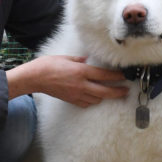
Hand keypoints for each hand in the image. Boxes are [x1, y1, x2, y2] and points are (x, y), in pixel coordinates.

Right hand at [6, 55, 127, 106]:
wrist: (35, 78)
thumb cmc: (48, 65)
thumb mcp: (66, 58)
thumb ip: (79, 60)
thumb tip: (87, 61)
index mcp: (81, 71)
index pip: (104, 76)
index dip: (117, 77)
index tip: (125, 76)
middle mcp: (81, 84)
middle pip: (105, 91)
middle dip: (118, 92)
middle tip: (126, 91)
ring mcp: (76, 94)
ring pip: (97, 99)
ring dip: (105, 96)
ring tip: (112, 93)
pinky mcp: (71, 100)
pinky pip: (86, 103)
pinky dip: (92, 101)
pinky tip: (94, 97)